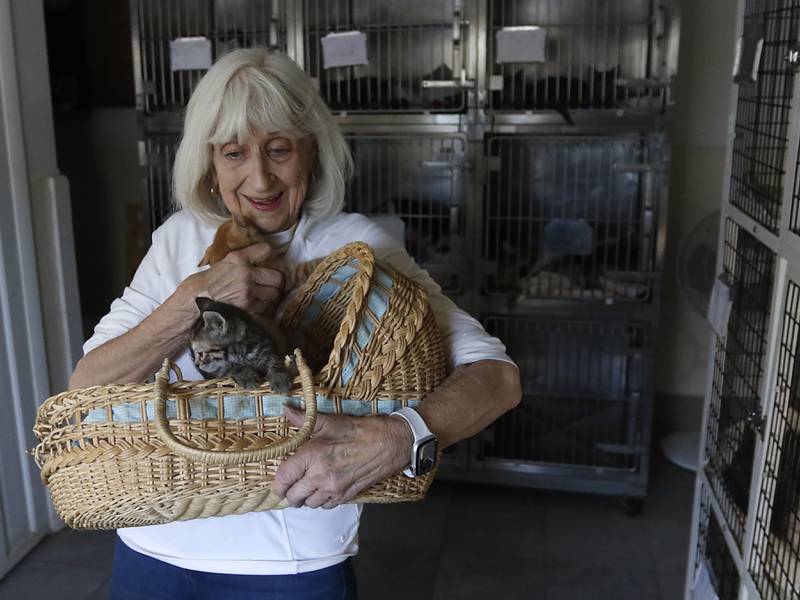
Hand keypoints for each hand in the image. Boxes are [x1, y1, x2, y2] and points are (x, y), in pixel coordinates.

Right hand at [189, 243, 283, 317]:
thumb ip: (239, 261)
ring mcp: (248, 293)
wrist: (194, 302)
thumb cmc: (204, 283)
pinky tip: (256, 306)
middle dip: (275, 282)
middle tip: (270, 284)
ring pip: (274, 295)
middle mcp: (246, 274)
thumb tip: (254, 259)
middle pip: (278, 278)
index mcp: (238, 259)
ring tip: (262, 296)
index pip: (265, 250)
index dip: (269, 254)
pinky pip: (265, 308)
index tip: (269, 258)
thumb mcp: (221, 264)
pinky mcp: (248, 308)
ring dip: (270, 296)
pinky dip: (263, 308)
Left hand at [271, 405, 412, 508]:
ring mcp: (333, 488)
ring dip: (305, 498)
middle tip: (291, 486)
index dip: (277, 484)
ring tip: (307, 487)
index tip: (277, 484)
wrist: (389, 444)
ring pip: (309, 504)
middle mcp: (320, 476)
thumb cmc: (359, 431)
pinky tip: (324, 490)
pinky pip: (325, 506)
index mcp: (312, 455)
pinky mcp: (346, 496)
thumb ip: (304, 419)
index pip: (284, 477)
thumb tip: (287, 409)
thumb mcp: (330, 421)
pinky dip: (321, 501)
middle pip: (294, 496)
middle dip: (289, 493)